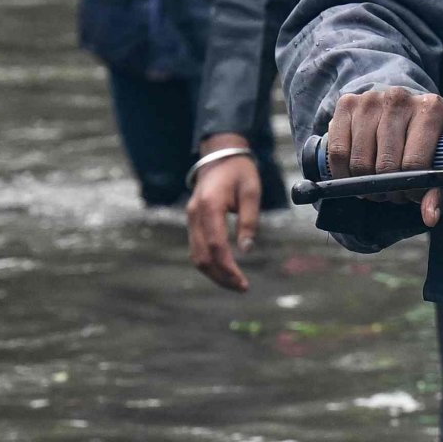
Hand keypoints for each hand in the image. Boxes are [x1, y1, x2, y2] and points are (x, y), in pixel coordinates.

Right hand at [187, 147, 262, 290]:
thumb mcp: (252, 192)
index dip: (229, 268)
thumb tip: (247, 250)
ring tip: (234, 283)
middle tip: (242, 287)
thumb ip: (250, 221)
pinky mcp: (192, 221)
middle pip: (202, 256)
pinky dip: (208, 263)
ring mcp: (190, 218)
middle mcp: (195, 215)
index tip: (244, 282)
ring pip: (196, 255)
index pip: (216, 246)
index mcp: (210, 206)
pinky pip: (196, 248)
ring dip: (213, 273)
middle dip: (221, 276)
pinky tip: (224, 270)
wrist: (219, 154)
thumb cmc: (239, 172)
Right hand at [316, 84, 442, 224]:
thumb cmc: (433, 142)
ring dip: (365, 184)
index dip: (412, 190)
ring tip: (377, 185)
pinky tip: (355, 177)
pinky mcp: (347, 104)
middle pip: (385, 165)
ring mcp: (371, 99)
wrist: (411, 111)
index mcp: (432, 109)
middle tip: (394, 193)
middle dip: (389, 190)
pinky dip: (343, 174)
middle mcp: (400, 98)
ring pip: (359, 161)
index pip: (415, 163)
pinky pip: (337, 152)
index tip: (414, 195)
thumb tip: (429, 216)